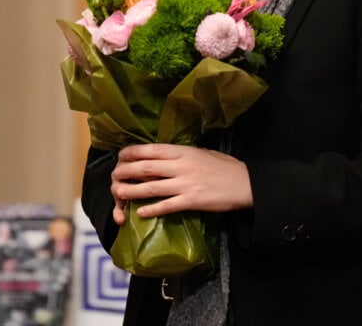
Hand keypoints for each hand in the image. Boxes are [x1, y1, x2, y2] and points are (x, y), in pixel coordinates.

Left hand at [109, 143, 252, 224]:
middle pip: (145, 167)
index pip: (151, 149)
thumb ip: (183, 155)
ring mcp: (185, 184)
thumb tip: (165, 157)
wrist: (246, 183)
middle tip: (115, 175)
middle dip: (126, 171)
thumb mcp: (203, 153)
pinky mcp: (191, 201)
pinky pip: (166, 206)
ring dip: (132, 191)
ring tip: (119, 193)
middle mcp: (181, 166)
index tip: (121, 155)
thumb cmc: (226, 167)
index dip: (133, 152)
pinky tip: (140, 213)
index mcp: (184, 151)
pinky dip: (151, 209)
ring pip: (151, 187)